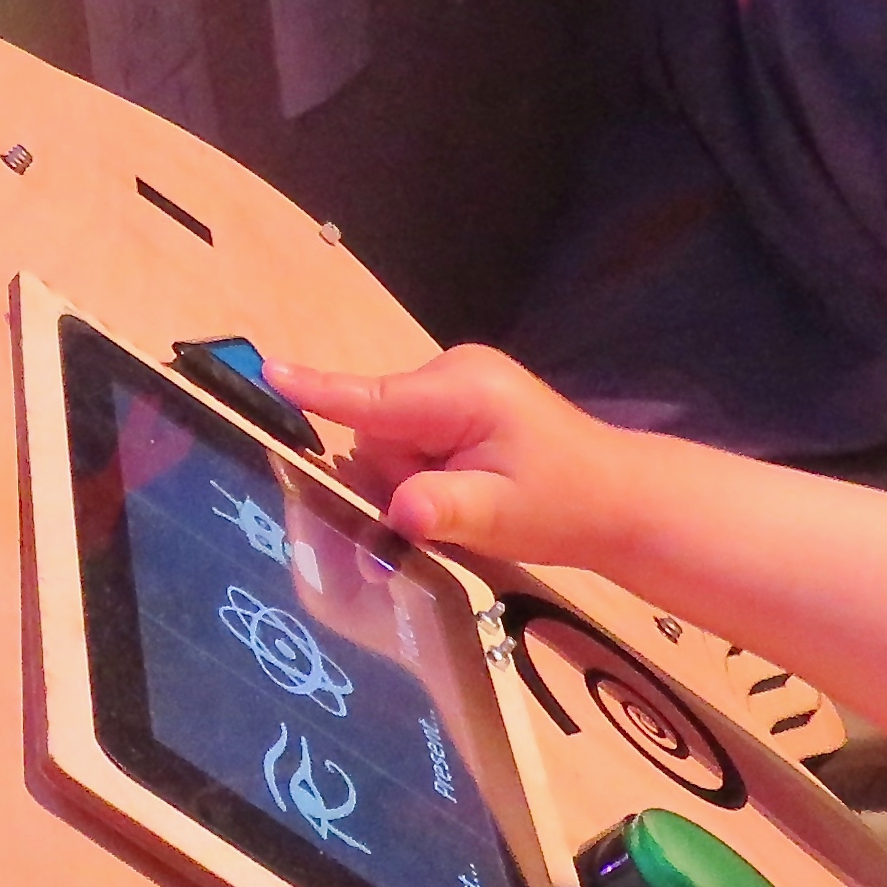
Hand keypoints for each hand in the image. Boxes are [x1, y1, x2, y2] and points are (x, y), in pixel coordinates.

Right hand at [271, 344, 668, 569]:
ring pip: (390, 437)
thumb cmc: (565, 505)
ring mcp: (456, 383)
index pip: (374, 398)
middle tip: (453, 508)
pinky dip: (426, 470)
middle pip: (376, 426)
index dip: (318, 390)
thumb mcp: (501, 516)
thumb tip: (399, 515)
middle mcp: (453, 372)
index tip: (267, 370)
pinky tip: (467, 488)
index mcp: (462, 390)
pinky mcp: (458, 401)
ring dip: (412, 476)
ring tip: (471, 500)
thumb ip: (444, 510)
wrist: (619, 499)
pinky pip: (410, 437)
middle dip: (394, 474)